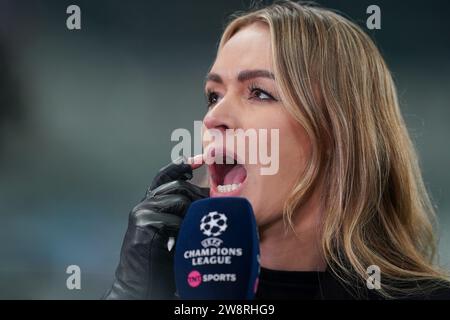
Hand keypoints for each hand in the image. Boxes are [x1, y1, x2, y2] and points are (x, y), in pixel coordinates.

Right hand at [103, 156, 207, 298]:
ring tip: (192, 233)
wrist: (139, 285)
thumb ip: (182, 213)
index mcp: (151, 204)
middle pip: (178, 186)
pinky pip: (175, 220)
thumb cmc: (160, 261)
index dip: (179, 166)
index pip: (163, 176)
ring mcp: (143, 212)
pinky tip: (178, 244)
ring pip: (179, 201)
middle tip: (209, 212)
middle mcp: (145, 204)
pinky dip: (182, 233)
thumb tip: (206, 198)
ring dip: (192, 217)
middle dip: (198, 197)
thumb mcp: (174, 231)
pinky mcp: (144, 223)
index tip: (196, 160)